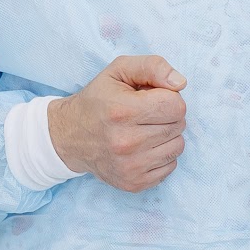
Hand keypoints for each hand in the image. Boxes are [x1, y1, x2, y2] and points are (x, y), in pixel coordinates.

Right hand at [49, 55, 187, 192]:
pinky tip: (143, 148)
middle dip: (168, 116)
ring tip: (145, 130)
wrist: (69, 137)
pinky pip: (170, 167)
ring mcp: (130, 167)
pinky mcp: (133, 183)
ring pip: (177, 147)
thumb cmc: (98, 100)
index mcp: (122, 111)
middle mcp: (125, 142)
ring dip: (167, 136)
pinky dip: (161, 156)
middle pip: (178, 126)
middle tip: (146, 114)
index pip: (176, 106)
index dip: (168, 98)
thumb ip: (152, 66)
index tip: (152, 98)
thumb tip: (180, 83)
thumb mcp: (119, 70)